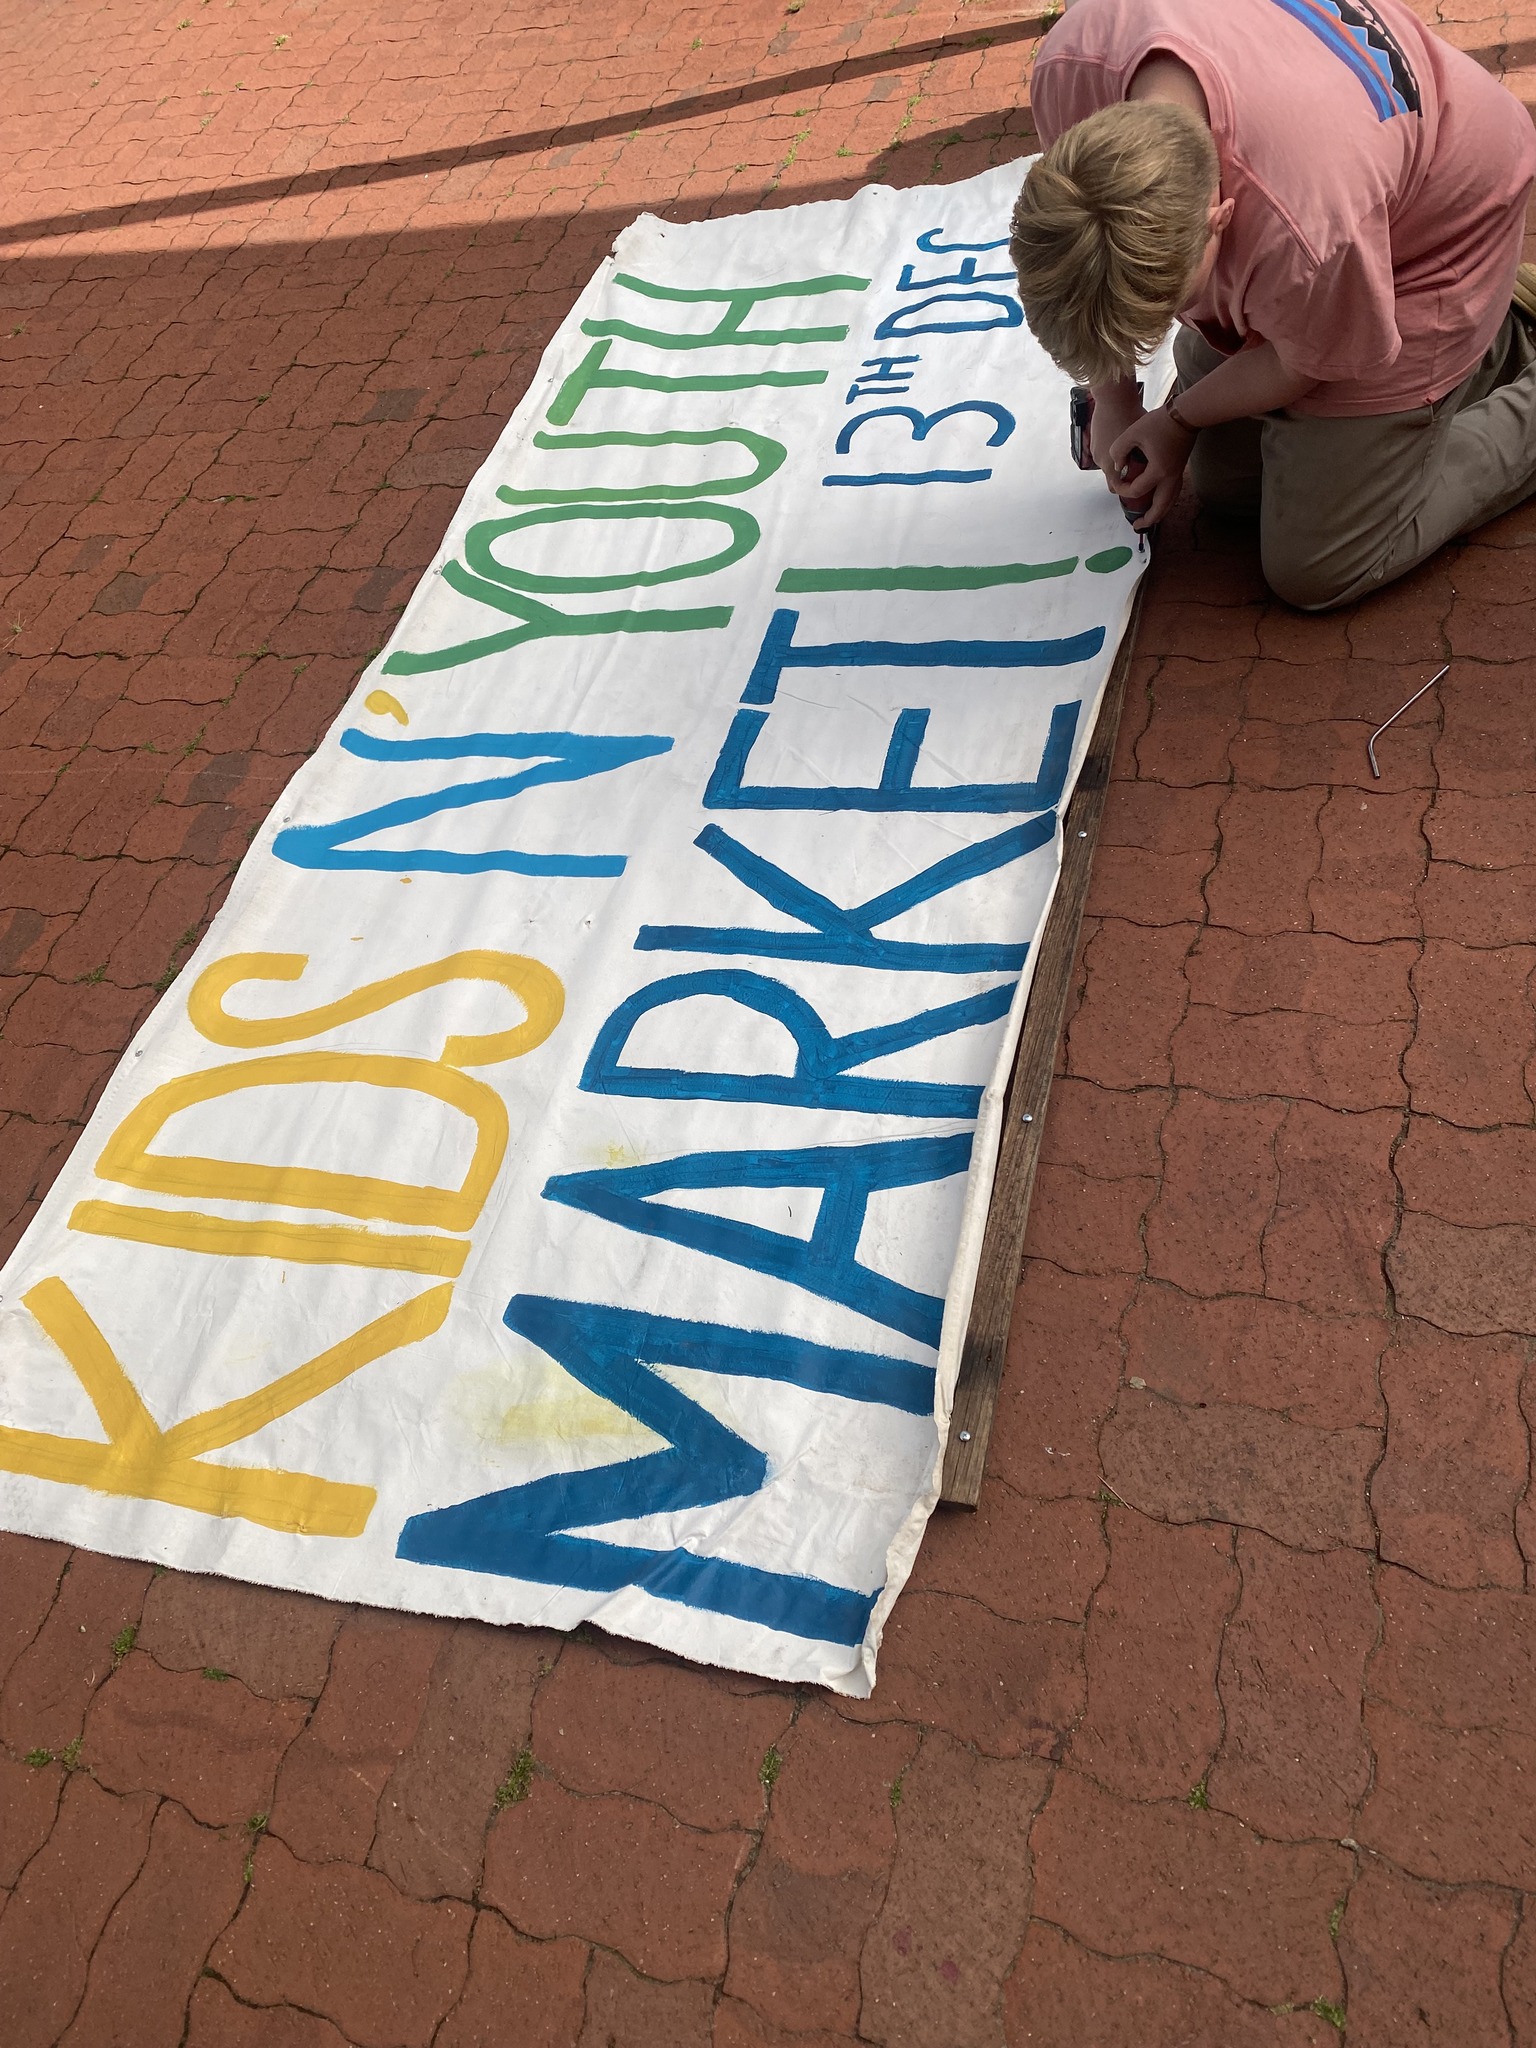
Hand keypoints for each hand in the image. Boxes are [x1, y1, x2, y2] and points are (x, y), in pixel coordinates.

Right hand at [1089, 382, 1145, 484]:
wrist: (1113, 397)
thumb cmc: (1130, 415)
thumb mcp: (1142, 441)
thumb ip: (1143, 459)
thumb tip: (1151, 468)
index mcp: (1111, 465)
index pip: (1116, 487)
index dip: (1126, 487)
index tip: (1135, 483)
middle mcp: (1100, 461)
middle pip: (1111, 475)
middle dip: (1122, 473)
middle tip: (1135, 465)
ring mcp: (1094, 451)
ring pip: (1107, 462)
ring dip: (1115, 461)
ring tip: (1128, 449)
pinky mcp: (1092, 441)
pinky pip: (1102, 451)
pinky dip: (1109, 449)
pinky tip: (1119, 439)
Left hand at [1107, 406, 1195, 530]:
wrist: (1186, 414)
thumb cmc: (1159, 422)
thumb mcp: (1132, 433)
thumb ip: (1119, 450)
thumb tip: (1117, 467)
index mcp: (1158, 471)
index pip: (1137, 490)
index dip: (1123, 490)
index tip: (1117, 482)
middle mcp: (1170, 477)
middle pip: (1160, 507)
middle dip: (1148, 519)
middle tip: (1137, 526)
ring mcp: (1177, 474)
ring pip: (1170, 501)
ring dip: (1159, 513)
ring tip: (1149, 519)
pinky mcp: (1180, 469)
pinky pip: (1173, 493)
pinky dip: (1165, 501)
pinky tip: (1158, 501)